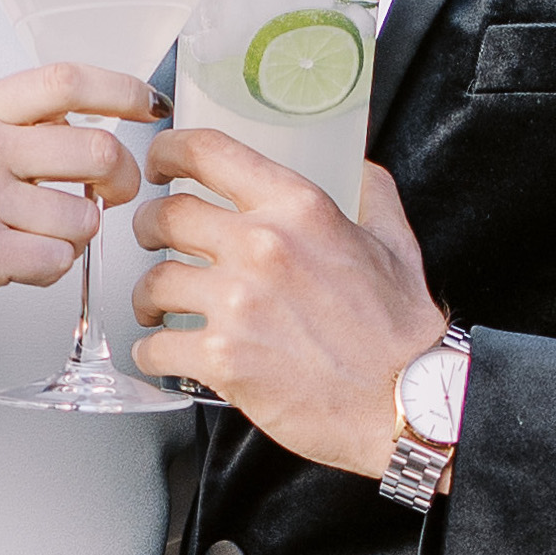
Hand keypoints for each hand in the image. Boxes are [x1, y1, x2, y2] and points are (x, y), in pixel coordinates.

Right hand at [0, 65, 159, 354]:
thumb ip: (16, 129)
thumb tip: (92, 129)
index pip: (64, 81)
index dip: (120, 89)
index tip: (149, 104)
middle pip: (96, 149)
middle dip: (123, 178)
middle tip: (115, 194)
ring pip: (85, 216)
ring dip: (76, 235)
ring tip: (35, 238)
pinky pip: (59, 259)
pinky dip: (52, 267)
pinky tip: (18, 263)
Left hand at [128, 131, 445, 474]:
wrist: (407, 403)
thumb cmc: (400, 331)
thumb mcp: (395, 243)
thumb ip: (372, 195)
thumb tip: (360, 169)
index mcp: (298, 207)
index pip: (209, 153)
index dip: (170, 151)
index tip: (160, 162)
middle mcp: (261, 246)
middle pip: (167, 216)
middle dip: (149, 229)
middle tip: (152, 242)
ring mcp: (237, 303)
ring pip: (154, 282)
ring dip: (148, 296)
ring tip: (157, 307)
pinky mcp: (222, 359)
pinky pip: (154, 345)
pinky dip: (151, 351)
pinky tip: (165, 353)